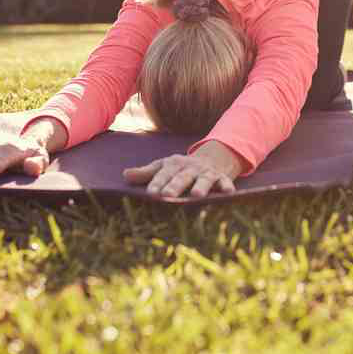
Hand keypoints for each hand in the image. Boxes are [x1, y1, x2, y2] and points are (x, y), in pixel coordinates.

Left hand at [123, 141, 245, 197]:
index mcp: (174, 164)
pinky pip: (224, 181)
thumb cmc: (181, 168)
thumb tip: (124, 175)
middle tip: (167, 195)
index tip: (151, 193)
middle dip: (175, 186)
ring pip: (203, 180)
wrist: (212, 158)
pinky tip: (228, 193)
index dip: (157, 182)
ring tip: (196, 196)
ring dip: (201, 186)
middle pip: (182, 177)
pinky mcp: (221, 178)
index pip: (164, 174)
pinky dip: (226, 186)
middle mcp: (190, 168)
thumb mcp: (164, 167)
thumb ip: (145, 173)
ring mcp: (206, 173)